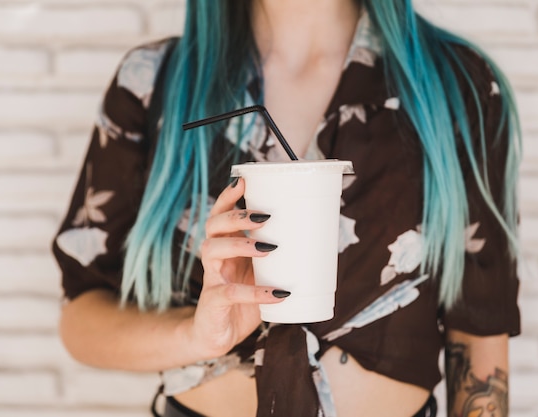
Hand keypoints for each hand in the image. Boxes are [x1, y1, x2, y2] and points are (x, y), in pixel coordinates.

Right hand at [189, 178, 286, 359]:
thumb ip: (282, 260)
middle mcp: (215, 257)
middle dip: (236, 215)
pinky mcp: (213, 302)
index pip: (220, 213)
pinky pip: (230, 293)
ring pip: (212, 249)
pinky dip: (255, 292)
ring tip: (268, 246)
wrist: (220, 335)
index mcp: (226, 245)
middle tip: (264, 216)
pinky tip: (278, 292)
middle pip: (213, 225)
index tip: (245, 181)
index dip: (229, 197)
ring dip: (240, 243)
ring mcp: (211, 278)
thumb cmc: (244, 300)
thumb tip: (325, 243)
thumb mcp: (262, 275)